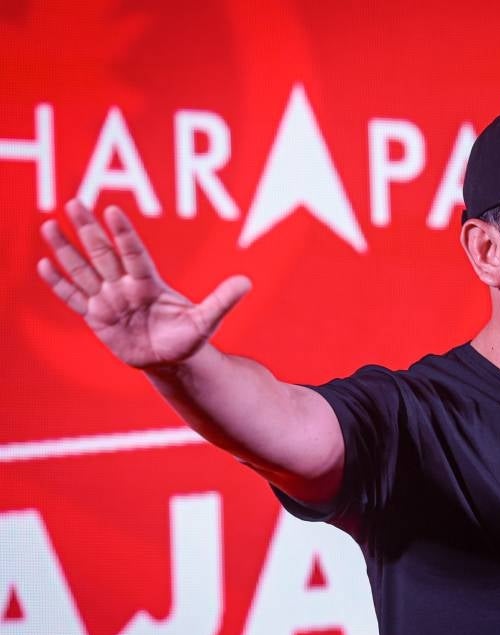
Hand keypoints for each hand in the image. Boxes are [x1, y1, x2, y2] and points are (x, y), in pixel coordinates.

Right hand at [37, 199, 250, 369]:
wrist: (173, 359)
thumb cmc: (190, 337)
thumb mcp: (207, 320)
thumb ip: (223, 300)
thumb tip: (247, 282)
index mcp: (149, 283)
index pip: (134, 253)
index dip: (123, 234)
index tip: (113, 211)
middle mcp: (126, 286)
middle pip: (104, 254)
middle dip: (88, 230)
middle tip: (73, 201)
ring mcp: (109, 300)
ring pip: (84, 271)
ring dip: (66, 250)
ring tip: (48, 225)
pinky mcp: (97, 318)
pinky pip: (74, 299)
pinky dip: (60, 284)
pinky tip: (44, 265)